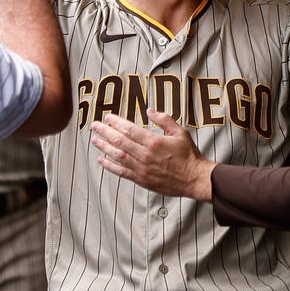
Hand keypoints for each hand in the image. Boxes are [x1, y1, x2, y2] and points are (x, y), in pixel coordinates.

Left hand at [91, 109, 215, 200]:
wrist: (194, 179)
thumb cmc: (188, 155)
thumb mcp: (180, 132)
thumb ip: (164, 119)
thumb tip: (150, 110)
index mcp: (154, 141)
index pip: (129, 129)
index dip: (116, 122)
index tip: (108, 117)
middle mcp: (145, 155)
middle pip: (119, 141)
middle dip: (105, 132)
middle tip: (95, 125)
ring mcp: (142, 168)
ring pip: (117, 156)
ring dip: (104, 147)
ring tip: (94, 140)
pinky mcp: (141, 180)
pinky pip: (121, 172)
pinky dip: (110, 166)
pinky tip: (101, 160)